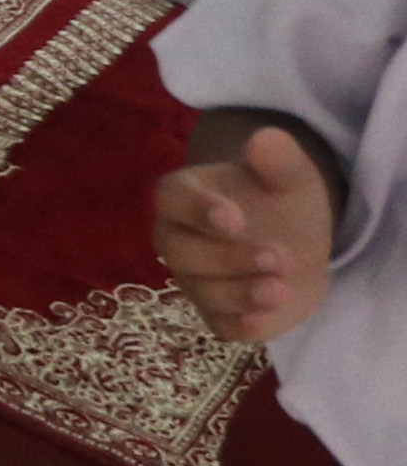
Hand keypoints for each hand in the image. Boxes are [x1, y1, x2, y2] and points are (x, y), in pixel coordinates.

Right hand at [157, 126, 335, 342]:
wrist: (294, 239)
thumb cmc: (280, 201)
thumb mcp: (289, 176)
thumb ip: (278, 160)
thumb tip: (264, 139)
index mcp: (183, 196)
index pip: (171, 200)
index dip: (197, 210)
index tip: (235, 218)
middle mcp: (178, 239)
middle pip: (180, 252)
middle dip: (227, 258)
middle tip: (280, 257)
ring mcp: (196, 280)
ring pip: (200, 292)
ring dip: (240, 294)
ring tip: (281, 288)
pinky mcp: (219, 313)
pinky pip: (218, 325)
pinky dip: (240, 325)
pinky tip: (266, 319)